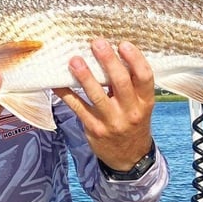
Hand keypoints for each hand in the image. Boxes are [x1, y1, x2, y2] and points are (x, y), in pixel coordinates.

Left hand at [54, 39, 154, 170]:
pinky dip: (66, 94)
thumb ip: (131, 85)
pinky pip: (78, 108)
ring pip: (97, 95)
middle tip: (97, 43)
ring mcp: (111, 122)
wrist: (129, 158)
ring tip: (74, 60)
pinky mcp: (94, 129)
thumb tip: (111, 54)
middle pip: (121, 82)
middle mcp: (130, 111)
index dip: (135, 59)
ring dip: (85, 76)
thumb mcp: (140, 106)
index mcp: (145, 102)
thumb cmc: (133, 123)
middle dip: (108, 61)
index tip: (123, 43)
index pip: (145, 77)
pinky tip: (57, 82)